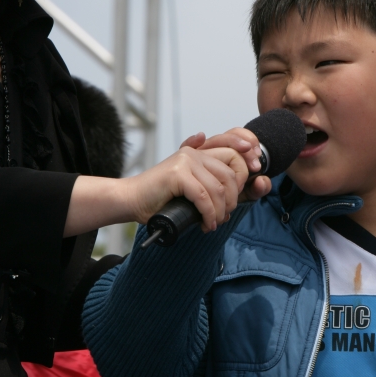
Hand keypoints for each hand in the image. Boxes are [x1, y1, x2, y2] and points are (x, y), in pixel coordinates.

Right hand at [125, 141, 252, 231]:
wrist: (131, 200)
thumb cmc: (160, 199)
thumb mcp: (190, 190)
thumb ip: (209, 185)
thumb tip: (235, 195)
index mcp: (199, 152)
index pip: (234, 155)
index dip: (244, 175)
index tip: (238, 199)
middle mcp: (194, 153)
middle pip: (231, 174)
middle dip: (232, 200)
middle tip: (224, 216)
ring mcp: (185, 161)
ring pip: (218, 188)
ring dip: (220, 211)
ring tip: (213, 223)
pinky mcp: (177, 174)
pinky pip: (203, 197)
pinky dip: (209, 214)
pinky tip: (207, 224)